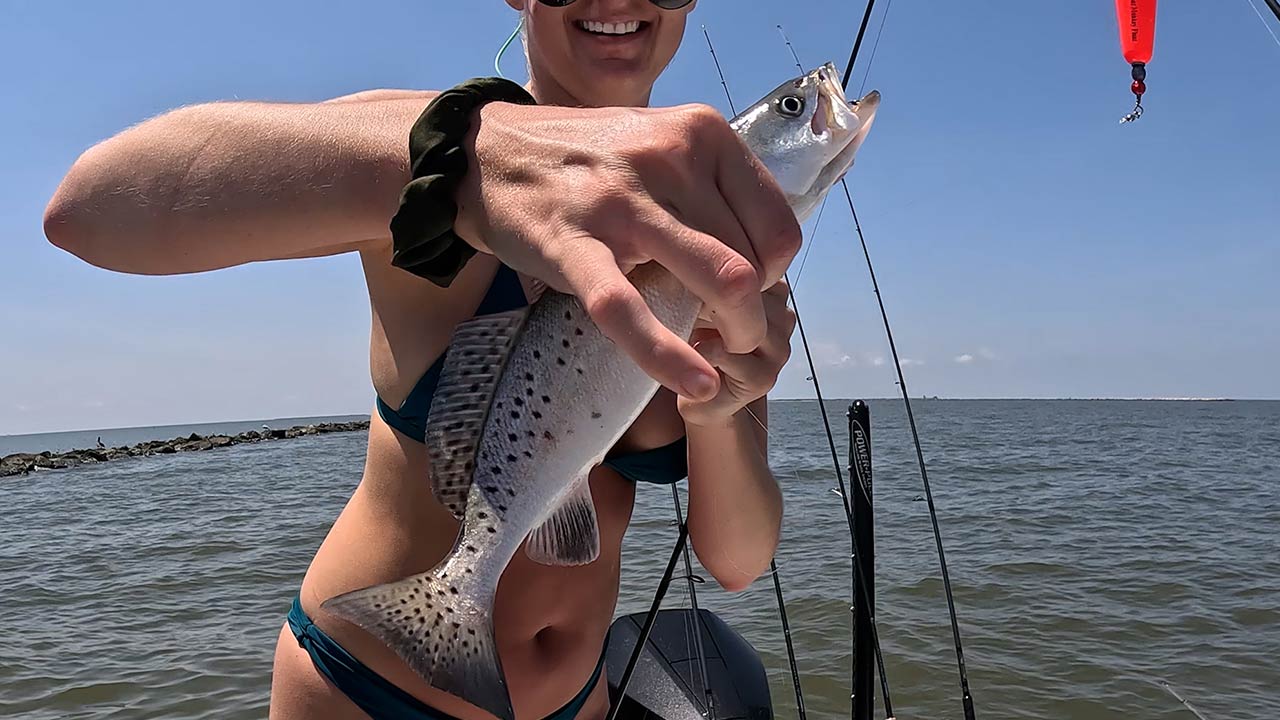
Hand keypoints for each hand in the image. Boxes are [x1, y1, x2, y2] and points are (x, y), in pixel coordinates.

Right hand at [452, 101, 801, 401]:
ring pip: (719, 280)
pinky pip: (630, 309)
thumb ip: (709, 189)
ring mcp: (622, 202)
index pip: (777, 226)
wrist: (486, 155)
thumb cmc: (585, 161)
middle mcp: (672, 158)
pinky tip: (696, 384)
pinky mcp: (574, 244)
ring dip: (733, 335)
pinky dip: (669, 355)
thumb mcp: (660, 145)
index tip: (745, 293)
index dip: (772, 274)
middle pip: (754, 262)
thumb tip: (758, 254)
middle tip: (730, 335)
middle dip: (751, 314)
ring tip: (721, 359)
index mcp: (702, 134)